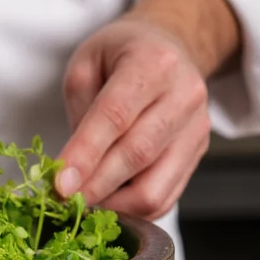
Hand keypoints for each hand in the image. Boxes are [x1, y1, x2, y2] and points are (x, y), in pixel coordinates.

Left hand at [56, 17, 210, 220]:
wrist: (173, 49)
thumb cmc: (122, 56)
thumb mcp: (87, 63)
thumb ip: (79, 112)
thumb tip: (74, 171)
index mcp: (153, 62)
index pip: (116, 116)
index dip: (86, 154)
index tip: (60, 185)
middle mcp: (184, 95)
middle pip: (137, 155)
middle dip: (95, 186)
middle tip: (64, 202)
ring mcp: (196, 128)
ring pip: (155, 188)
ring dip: (115, 205)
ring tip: (86, 202)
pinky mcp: (198, 153)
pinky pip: (165, 198)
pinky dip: (133, 209)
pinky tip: (111, 200)